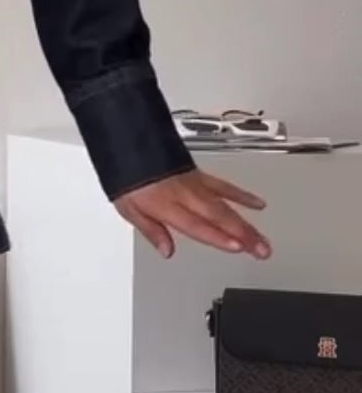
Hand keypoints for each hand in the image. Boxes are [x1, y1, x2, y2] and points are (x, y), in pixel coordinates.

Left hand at [115, 170, 270, 261]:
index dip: (218, 236)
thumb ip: (151, 230)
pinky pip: (224, 186)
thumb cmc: (128, 176)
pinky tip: (257, 204)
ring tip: (264, 239)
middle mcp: (185, 194)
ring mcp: (195, 183)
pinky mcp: (199, 175)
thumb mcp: (129, 208)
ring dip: (248, 223)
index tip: (238, 247)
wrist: (129, 142)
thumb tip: (166, 251)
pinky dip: (242, 195)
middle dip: (243, 234)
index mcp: (166, 203)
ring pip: (227, 204)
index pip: (196, 224)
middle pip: (218, 216)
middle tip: (263, 251)